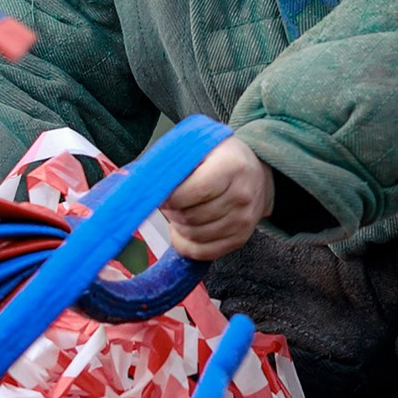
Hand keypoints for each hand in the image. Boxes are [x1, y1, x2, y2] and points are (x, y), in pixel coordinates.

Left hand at [160, 138, 273, 261]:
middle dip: (171, 211)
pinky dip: (186, 244)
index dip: (170, 197)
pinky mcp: (240, 239)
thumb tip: (141, 181)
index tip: (159, 192)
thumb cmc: (220, 157)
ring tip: (179, 211)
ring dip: (178, 226)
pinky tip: (183, 229)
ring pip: (194, 236)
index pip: (195, 191)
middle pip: (191, 216)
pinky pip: (203, 252)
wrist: (256, 173)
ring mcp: (244, 220)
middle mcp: (242, 195)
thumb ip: (175, 161)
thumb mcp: (201, 145)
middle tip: (168, 201)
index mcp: (232, 166)